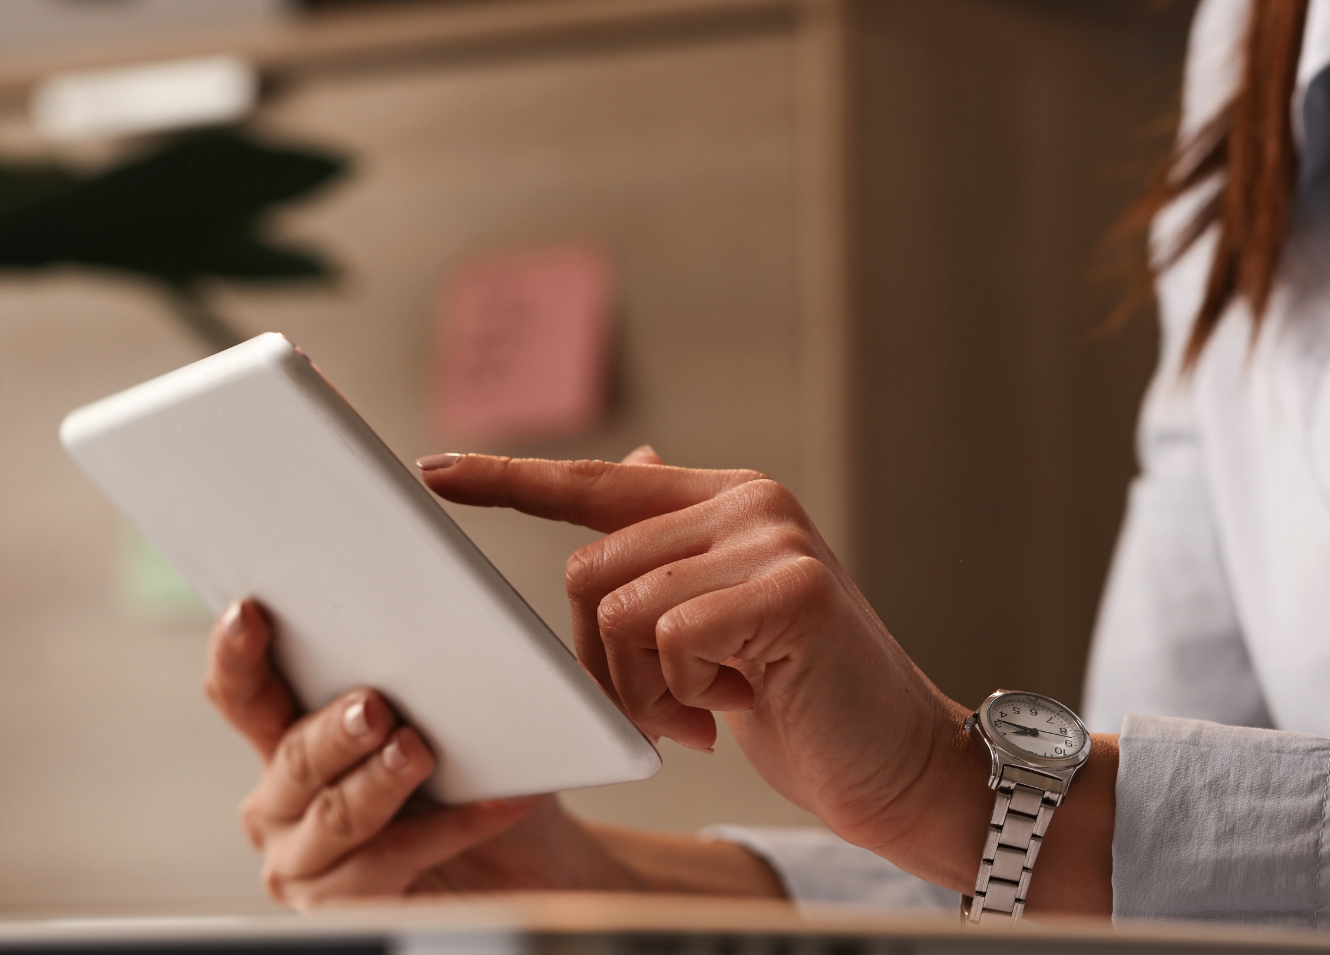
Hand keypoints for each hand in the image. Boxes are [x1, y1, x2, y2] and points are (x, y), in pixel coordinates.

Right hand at [206, 596, 722, 906]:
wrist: (535, 857)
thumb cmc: (493, 756)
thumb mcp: (497, 665)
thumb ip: (545, 560)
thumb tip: (636, 457)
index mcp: (292, 722)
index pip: (241, 683)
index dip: (237, 646)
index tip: (255, 605)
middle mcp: (279, 792)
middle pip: (284, 751)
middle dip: (328, 725)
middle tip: (376, 700)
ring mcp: (303, 861)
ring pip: (327, 819)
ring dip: (375, 781)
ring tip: (419, 748)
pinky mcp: (345, 909)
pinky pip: (388, 869)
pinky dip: (448, 832)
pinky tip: (499, 804)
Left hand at [416, 450, 1001, 889]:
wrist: (898, 764)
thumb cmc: (803, 703)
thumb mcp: (723, 624)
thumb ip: (677, 549)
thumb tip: (633, 462)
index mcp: (726, 503)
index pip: (596, 482)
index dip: (508, 480)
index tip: (432, 472)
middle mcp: (748, 504)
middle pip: (588, 571)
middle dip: (603, 665)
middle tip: (667, 710)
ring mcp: (772, 538)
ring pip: (619, 609)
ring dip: (642, 689)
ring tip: (702, 713)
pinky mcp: (790, 586)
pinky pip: (668, 638)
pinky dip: (684, 694)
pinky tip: (735, 709)